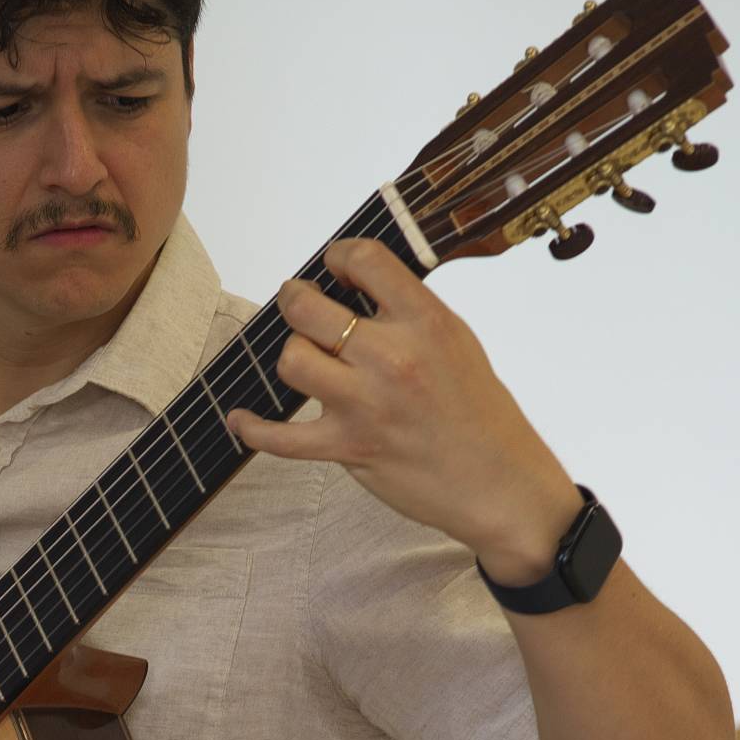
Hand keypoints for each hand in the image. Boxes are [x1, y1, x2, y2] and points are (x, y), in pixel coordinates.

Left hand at [225, 238, 581, 582]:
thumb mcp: (457, 341)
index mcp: (425, 321)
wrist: (498, 482)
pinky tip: (240, 418)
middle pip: (308, 308)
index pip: (365, 261)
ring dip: (291, 357)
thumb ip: (410, 312)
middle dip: (296, 300)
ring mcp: (366, 404)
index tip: (335, 268)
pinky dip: (252, 428)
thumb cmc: (479, 411)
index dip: (338, 258)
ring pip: (292, 360)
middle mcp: (393, 357)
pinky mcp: (348, 447)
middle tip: (299, 304)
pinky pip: (280, 437)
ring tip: (303, 360)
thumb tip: (359, 287)